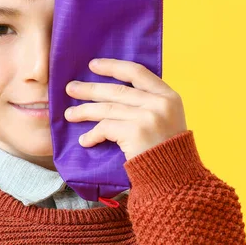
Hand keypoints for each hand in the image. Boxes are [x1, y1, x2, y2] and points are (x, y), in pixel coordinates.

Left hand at [64, 58, 187, 160]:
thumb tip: (112, 91)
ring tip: (69, 114)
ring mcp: (147, 117)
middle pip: (116, 91)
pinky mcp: (135, 132)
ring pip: (107, 109)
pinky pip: (105, 128)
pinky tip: (85, 140)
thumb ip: (148, 103)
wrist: (175, 179)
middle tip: (70, 89)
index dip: (112, 66)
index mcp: (168, 96)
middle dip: (90, 89)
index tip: (93, 65)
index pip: (136, 72)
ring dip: (84, 111)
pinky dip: (93, 135)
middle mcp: (159, 103)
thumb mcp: (167, 119)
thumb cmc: (167, 151)